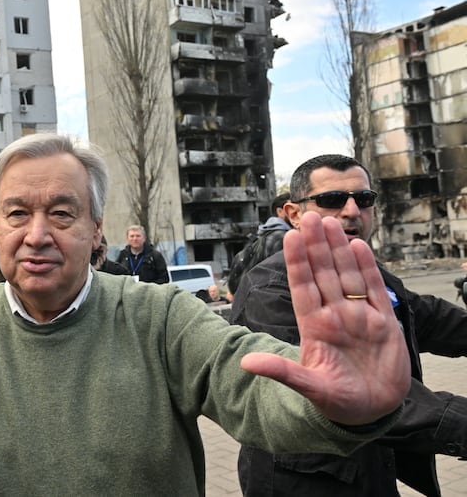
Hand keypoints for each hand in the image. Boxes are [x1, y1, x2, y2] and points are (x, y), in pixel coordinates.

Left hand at [240, 212, 410, 424]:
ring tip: (330, 223)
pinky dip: (368, 269)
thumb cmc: (338, 402)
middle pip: (323, 274)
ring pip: (347, 275)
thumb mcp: (309, 387)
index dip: (297, 263)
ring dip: (339, 250)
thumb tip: (246, 363)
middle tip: (308, 217)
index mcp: (315, 327)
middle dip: (316, 246)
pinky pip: (375, 291)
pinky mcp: (384, 322)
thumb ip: (281, 372)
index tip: (289, 238)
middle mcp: (335, 316)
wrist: (374, 412)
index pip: (303, 288)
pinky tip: (358, 247)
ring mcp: (359, 317)